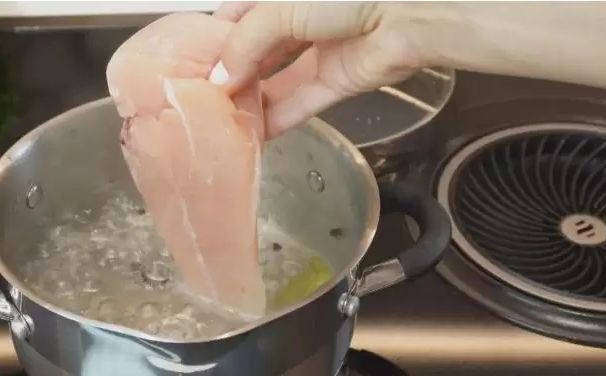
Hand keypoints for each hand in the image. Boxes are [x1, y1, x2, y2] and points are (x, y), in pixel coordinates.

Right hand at [213, 1, 429, 137]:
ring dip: (254, 97)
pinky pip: (301, 102)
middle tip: (206, 95)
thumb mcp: (282, 6)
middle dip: (233, 70)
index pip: (239, 12)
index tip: (195, 60)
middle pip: (257, 48)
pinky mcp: (338, 81)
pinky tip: (256, 133)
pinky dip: (280, 118)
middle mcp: (302, 18)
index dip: (217, 36)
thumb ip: (246, 42)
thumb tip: (220, 77)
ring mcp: (320, 50)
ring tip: (224, 118)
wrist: (410, 13)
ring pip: (277, 78)